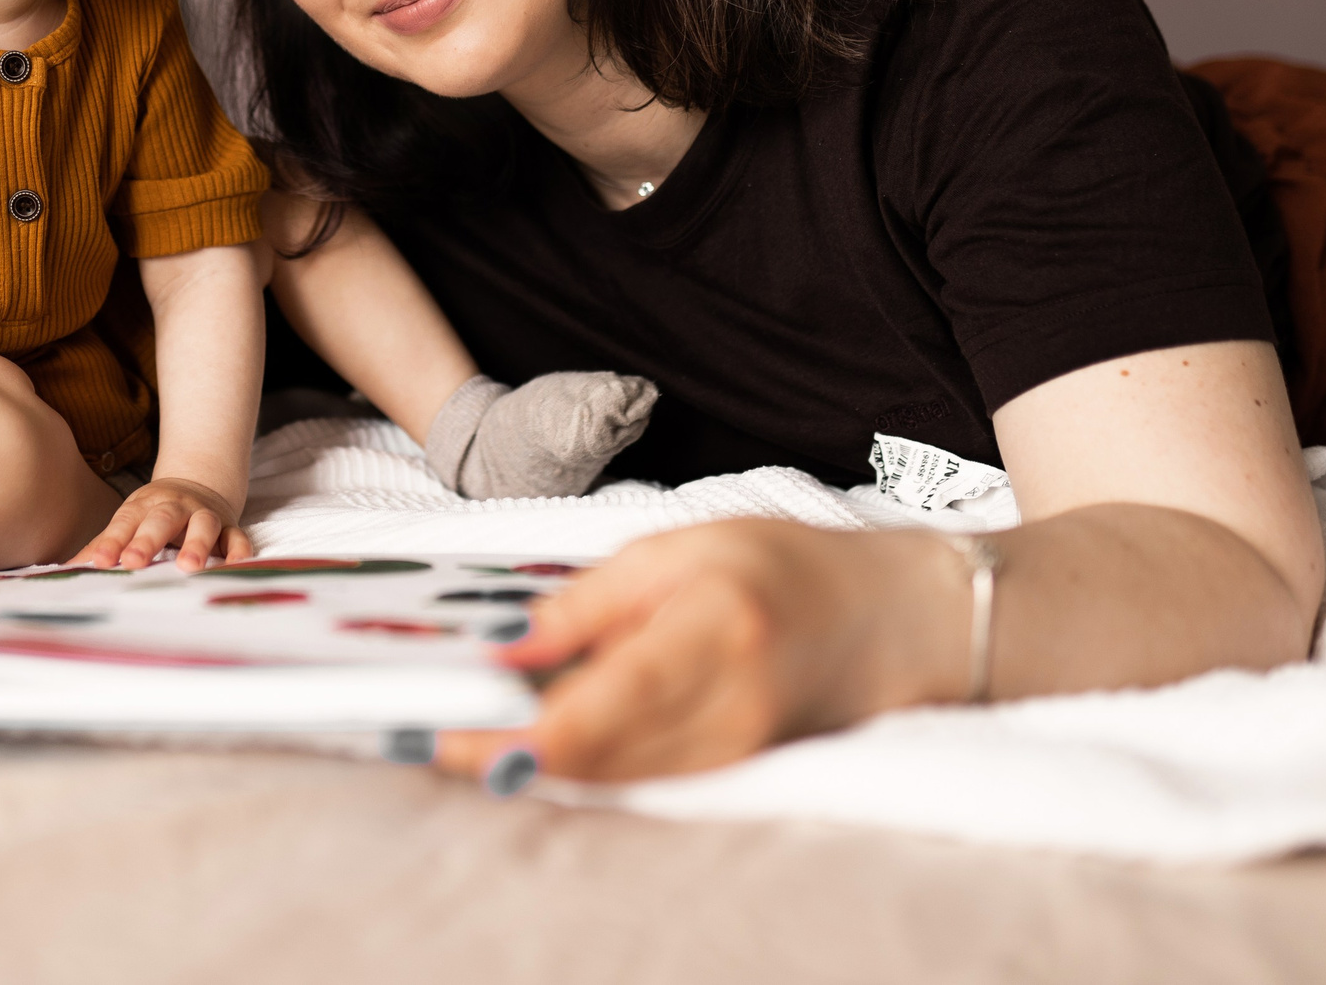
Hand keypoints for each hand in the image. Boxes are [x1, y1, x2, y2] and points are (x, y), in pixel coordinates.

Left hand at [73, 477, 253, 572]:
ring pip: (202, 525)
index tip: (100, 562)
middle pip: (161, 520)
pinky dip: (239, 549)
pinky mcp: (230, 527)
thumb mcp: (128, 522)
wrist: (197, 486)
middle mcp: (174, 508)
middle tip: (133, 562)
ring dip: (196, 543)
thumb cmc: (154, 515)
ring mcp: (204, 516)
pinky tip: (236, 565)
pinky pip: (237, 536)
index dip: (112, 542)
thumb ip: (103, 545)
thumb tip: (67, 568)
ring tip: (188, 567)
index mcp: (144, 507)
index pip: (125, 523)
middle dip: (147, 541)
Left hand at [435, 520, 959, 783]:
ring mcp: (738, 747)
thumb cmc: (784, 564)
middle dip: (505, 753)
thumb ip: (588, 601)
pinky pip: (644, 778)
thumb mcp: (679, 546)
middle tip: (428, 734)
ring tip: (467, 735)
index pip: (595, 709)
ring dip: (536, 764)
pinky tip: (536, 743)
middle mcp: (728, 703)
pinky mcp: (738, 769)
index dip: (512, 734)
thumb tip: (505, 648)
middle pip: (594, 756)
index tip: (445, 730)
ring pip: (613, 777)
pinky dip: (586, 765)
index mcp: (710, 629)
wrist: (897, 618)